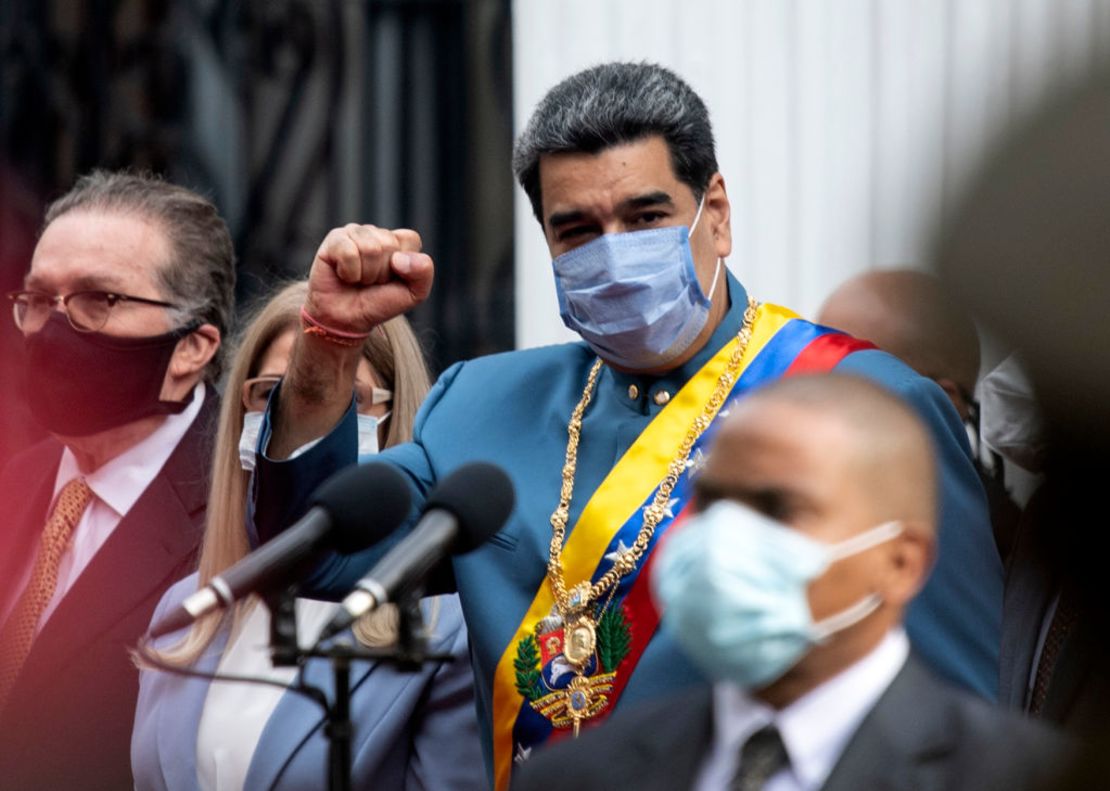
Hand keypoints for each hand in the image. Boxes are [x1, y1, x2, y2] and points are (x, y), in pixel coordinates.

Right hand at [304, 224, 433, 333]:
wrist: (347, 319)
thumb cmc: (379, 303)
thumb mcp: (414, 294)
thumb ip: (423, 273)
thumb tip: (400, 258)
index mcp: (398, 241)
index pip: (410, 239)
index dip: (405, 266)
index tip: (393, 278)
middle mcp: (376, 233)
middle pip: (388, 245)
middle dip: (382, 273)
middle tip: (372, 282)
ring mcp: (354, 232)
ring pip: (370, 248)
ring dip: (366, 274)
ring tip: (359, 279)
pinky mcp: (334, 239)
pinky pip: (348, 252)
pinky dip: (349, 272)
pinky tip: (344, 275)